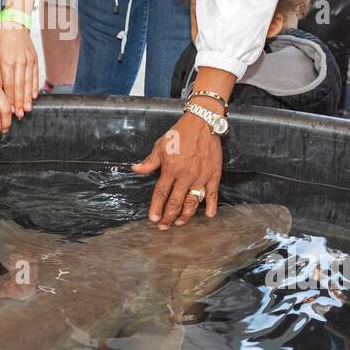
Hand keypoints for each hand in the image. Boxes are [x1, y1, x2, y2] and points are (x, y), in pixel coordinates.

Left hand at [0, 25, 38, 118]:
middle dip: (19, 102)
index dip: (10, 98)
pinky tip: (34, 96)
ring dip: (28, 98)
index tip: (9, 109)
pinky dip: (35, 86)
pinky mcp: (35, 59)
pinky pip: (35, 75)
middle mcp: (19, 62)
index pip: (9, 84)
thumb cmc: (1, 40)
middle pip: (20, 86)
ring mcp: (29, 60)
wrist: (15, 24)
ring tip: (27, 109)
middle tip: (19, 114)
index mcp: (7, 61)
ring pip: (29, 82)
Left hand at [131, 110, 222, 228]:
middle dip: (168, 217)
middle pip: (175, 202)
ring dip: (186, 215)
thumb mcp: (161, 145)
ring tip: (179, 223)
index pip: (161, 194)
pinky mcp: (213, 175)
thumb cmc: (180, 133)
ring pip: (192, 201)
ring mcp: (200, 176)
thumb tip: (135, 169)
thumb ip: (149, 162)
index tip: (153, 219)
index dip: (156, 208)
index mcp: (170, 169)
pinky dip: (211, 205)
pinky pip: (212, 193)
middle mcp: (185, 176)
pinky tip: (208, 215)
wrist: (202, 123)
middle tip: (164, 226)